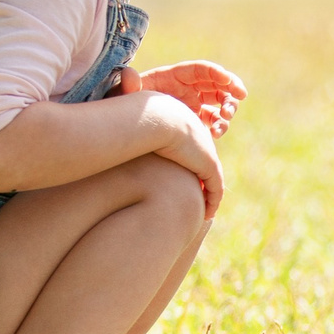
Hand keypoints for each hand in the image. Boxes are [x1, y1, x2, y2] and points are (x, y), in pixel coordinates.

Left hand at [121, 60, 245, 137]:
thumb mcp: (123, 95)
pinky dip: (220, 125)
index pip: (201, 69)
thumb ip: (127, 86)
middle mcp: (188, 88)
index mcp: (174, 76)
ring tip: (225, 119)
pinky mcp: (196, 121)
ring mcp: (194, 105)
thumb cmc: (124, 107)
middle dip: (230, 89)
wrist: (126, 127)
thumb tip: (129, 74)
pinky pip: (214, 120)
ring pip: (220, 101)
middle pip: (216, 83)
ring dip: (228, 108)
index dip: (216, 72)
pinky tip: (215, 133)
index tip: (228, 79)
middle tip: (238, 98)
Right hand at [139, 93, 226, 215]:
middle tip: (197, 198)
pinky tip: (207, 215)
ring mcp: (206, 150)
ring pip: (213, 178)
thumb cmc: (137, 123)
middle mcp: (199, 136)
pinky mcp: (209, 165)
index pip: (190, 149)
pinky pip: (215, 188)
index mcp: (183, 125)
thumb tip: (118, 146)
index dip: (188, 165)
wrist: (154, 119)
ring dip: (210, 196)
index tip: (181, 180)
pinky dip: (213, 202)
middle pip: (204, 163)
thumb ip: (133, 138)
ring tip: (204, 211)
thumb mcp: (135, 129)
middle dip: (202, 181)